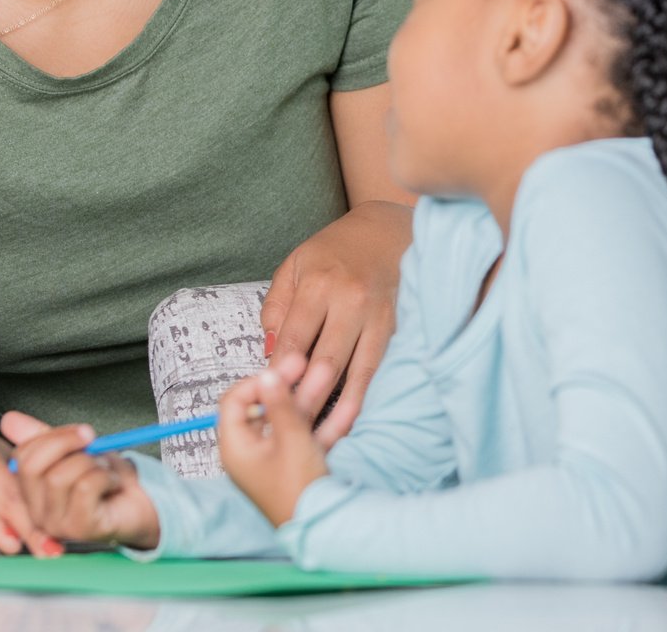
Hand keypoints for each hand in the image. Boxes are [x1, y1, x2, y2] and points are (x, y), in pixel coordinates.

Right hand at [1, 411, 161, 551]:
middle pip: (31, 467)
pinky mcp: (79, 529)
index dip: (51, 436)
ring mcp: (55, 525)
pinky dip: (105, 476)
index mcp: (30, 491)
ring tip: (103, 469)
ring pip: (59, 477)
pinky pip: (84, 488)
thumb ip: (42, 436)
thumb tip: (8, 420)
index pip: (20, 457)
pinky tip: (112, 483)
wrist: (141, 503)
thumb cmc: (106, 478)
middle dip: (66, 442)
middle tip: (92, 440)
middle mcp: (35, 512)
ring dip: (91, 463)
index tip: (79, 432)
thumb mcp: (74, 450)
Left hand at [217, 354, 329, 525]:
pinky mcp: (294, 467)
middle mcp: (250, 452)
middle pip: (264, 409)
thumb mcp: (290, 439)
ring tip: (330, 375)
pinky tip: (348, 406)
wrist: (324, 530)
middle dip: (290, 386)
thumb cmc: (298, 491)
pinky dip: (322, 424)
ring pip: (289, 421)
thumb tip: (267, 373)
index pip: (235, 401)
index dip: (257, 381)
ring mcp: (273, 460)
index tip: (282, 370)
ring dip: (310, 400)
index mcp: (236, 446)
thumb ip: (279, 404)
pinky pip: (305, 438)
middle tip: (306, 365)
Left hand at [262, 200, 408, 445]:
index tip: (268, 401)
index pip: (294, 339)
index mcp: (319, 284)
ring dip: (339, 408)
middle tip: (289, 432)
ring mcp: (379, 315)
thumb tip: (270, 356)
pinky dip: (366, 395)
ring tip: (321, 436)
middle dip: (307, 400)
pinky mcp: (398, 327)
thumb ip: (277, 309)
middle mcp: (351, 301)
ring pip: (358, 371)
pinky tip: (352, 418)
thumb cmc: (333, 252)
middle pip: (326, 361)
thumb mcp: (294, 267)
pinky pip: (380, 368)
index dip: (280, 374)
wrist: (387, 231)